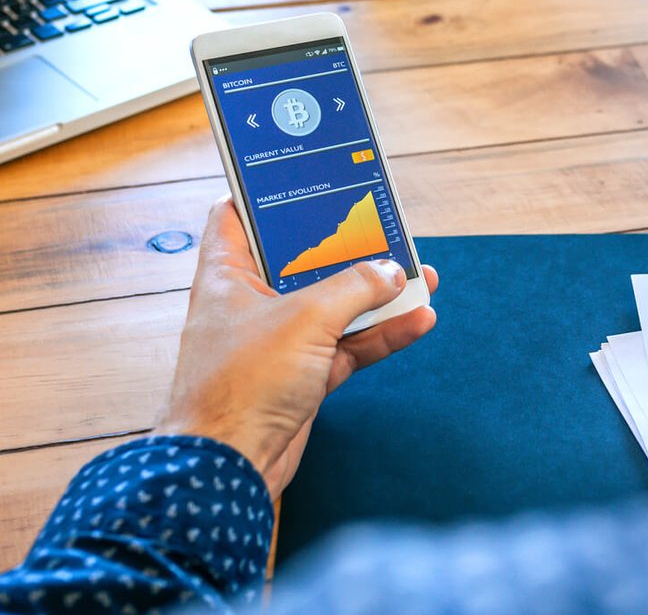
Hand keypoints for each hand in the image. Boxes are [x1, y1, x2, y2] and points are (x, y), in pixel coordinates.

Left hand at [154, 198, 437, 496]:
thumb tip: (389, 271)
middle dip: (346, 247)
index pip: (236, 216)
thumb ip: (353, 288)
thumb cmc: (241, 384)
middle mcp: (250, 303)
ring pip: (334, 305)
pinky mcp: (300, 377)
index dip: (267, 196)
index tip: (306, 179)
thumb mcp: (305, 318)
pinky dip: (381, 334)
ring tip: (419, 276)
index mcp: (228, 275)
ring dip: (376, 294)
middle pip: (302, 261)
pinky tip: (418, 320)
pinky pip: (349, 345)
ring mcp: (277, 341)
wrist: (229, 468)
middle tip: (383, 226)